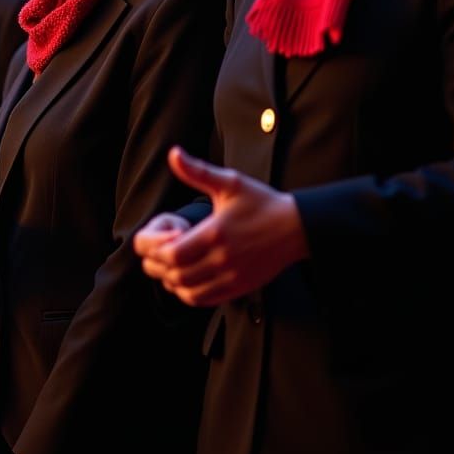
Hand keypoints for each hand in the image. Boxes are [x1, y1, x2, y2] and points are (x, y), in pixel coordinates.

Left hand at [139, 146, 308, 305]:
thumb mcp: (230, 182)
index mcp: (216, 233)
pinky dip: (187, 292)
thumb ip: (198, 170)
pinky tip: (185, 276)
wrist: (296, 227)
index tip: (161, 237)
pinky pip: (204, 299)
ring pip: (187, 291)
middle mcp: (223, 260)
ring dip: (171, 280)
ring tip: (170, 264)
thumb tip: (174, 153)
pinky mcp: (239, 287)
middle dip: (159, 265)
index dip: (157, 250)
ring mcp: (232, 277)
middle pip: (176, 275)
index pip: (172, 254)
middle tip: (158, 251)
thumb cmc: (262, 202)